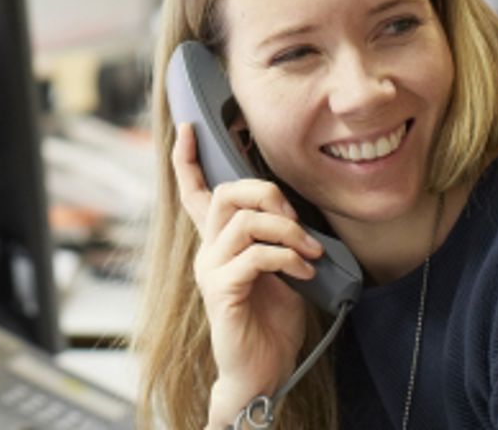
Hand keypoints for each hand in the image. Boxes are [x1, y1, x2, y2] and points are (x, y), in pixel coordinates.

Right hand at [172, 123, 324, 427]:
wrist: (264, 370)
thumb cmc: (273, 320)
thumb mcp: (281, 267)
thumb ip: (277, 237)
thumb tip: (294, 211)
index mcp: (218, 242)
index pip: (193, 192)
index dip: (186, 159)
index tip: (188, 128)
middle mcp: (207, 251)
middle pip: (227, 194)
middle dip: (268, 193)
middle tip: (297, 219)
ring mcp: (210, 270)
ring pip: (244, 221)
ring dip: (287, 230)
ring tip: (310, 252)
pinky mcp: (222, 290)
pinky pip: (255, 255)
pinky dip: (287, 258)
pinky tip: (305, 272)